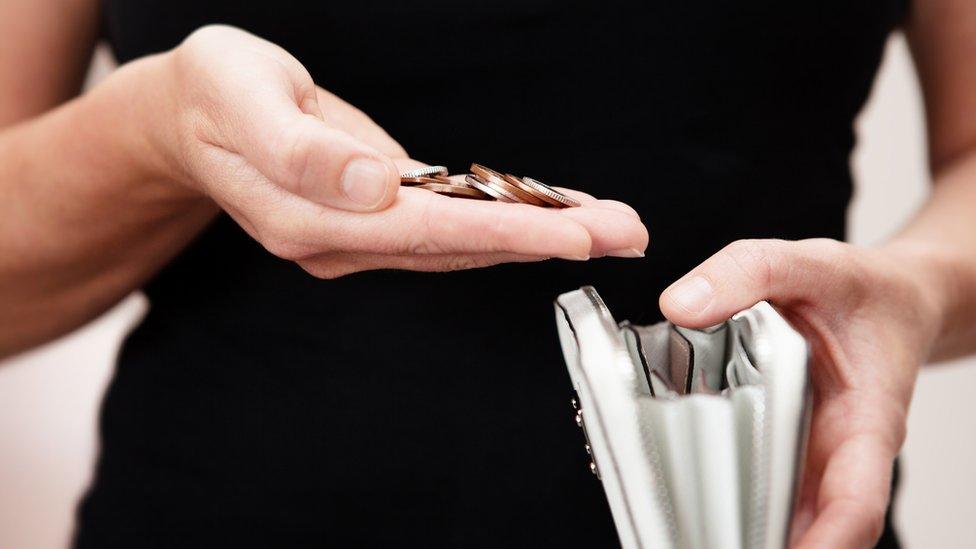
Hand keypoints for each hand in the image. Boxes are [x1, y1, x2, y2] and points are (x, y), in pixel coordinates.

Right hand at [141, 25, 646, 276]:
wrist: (190, 118)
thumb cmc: (214, 94)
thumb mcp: (238, 95)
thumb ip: (299, 147)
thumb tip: (373, 186)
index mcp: (305, 216)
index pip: (422, 229)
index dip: (500, 233)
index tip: (571, 236)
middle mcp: (337, 241)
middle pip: (457, 247)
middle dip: (545, 240)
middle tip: (625, 231)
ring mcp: (356, 239)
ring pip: (461, 244)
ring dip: (537, 236)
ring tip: (610, 223)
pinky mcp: (372, 224)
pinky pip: (449, 229)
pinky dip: (505, 223)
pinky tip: (550, 215)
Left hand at [659, 238, 941, 547]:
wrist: (887, 297)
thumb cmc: (862, 290)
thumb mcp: (809, 263)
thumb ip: (747, 272)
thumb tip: (678, 305)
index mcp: (865, 420)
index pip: (854, 503)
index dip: (821, 543)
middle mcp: (839, 453)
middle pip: (808, 525)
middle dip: (760, 544)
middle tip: (702, 541)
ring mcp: (810, 456)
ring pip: (779, 513)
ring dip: (737, 528)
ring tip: (681, 532)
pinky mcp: (784, 447)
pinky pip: (757, 483)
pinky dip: (725, 496)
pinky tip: (681, 497)